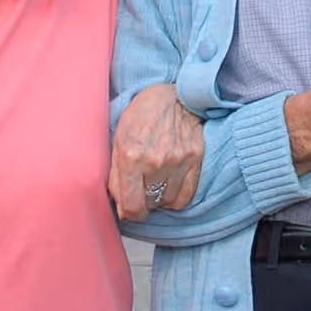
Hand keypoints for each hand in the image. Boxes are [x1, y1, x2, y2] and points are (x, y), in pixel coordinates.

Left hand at [111, 83, 204, 220]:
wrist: (172, 97)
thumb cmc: (141, 116)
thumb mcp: (118, 139)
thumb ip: (115, 174)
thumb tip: (119, 205)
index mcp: (131, 156)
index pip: (131, 206)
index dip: (128, 213)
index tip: (128, 210)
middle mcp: (156, 162)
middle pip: (148, 205)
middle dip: (141, 201)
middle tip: (139, 188)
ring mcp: (178, 162)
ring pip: (166, 202)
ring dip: (158, 198)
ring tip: (154, 181)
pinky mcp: (195, 160)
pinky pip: (185, 197)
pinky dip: (175, 197)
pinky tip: (168, 185)